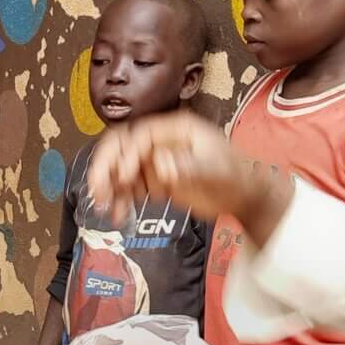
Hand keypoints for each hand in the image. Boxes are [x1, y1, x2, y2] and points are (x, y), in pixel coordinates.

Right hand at [86, 113, 291, 239]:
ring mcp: (156, 162)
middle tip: (98, 189)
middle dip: (106, 167)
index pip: (140, 135)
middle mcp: (161, 143)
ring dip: (109, 187)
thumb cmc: (236, 176)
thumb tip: (161, 164)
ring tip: (104, 205)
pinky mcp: (155, 181)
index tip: (123, 177)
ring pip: (120, 169)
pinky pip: (129, 189)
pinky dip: (120, 200)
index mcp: (176, 130)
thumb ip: (187, 166)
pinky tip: (117, 214)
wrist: (245, 196)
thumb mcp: (216, 170)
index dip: (127, 155)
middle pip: (122, 147)